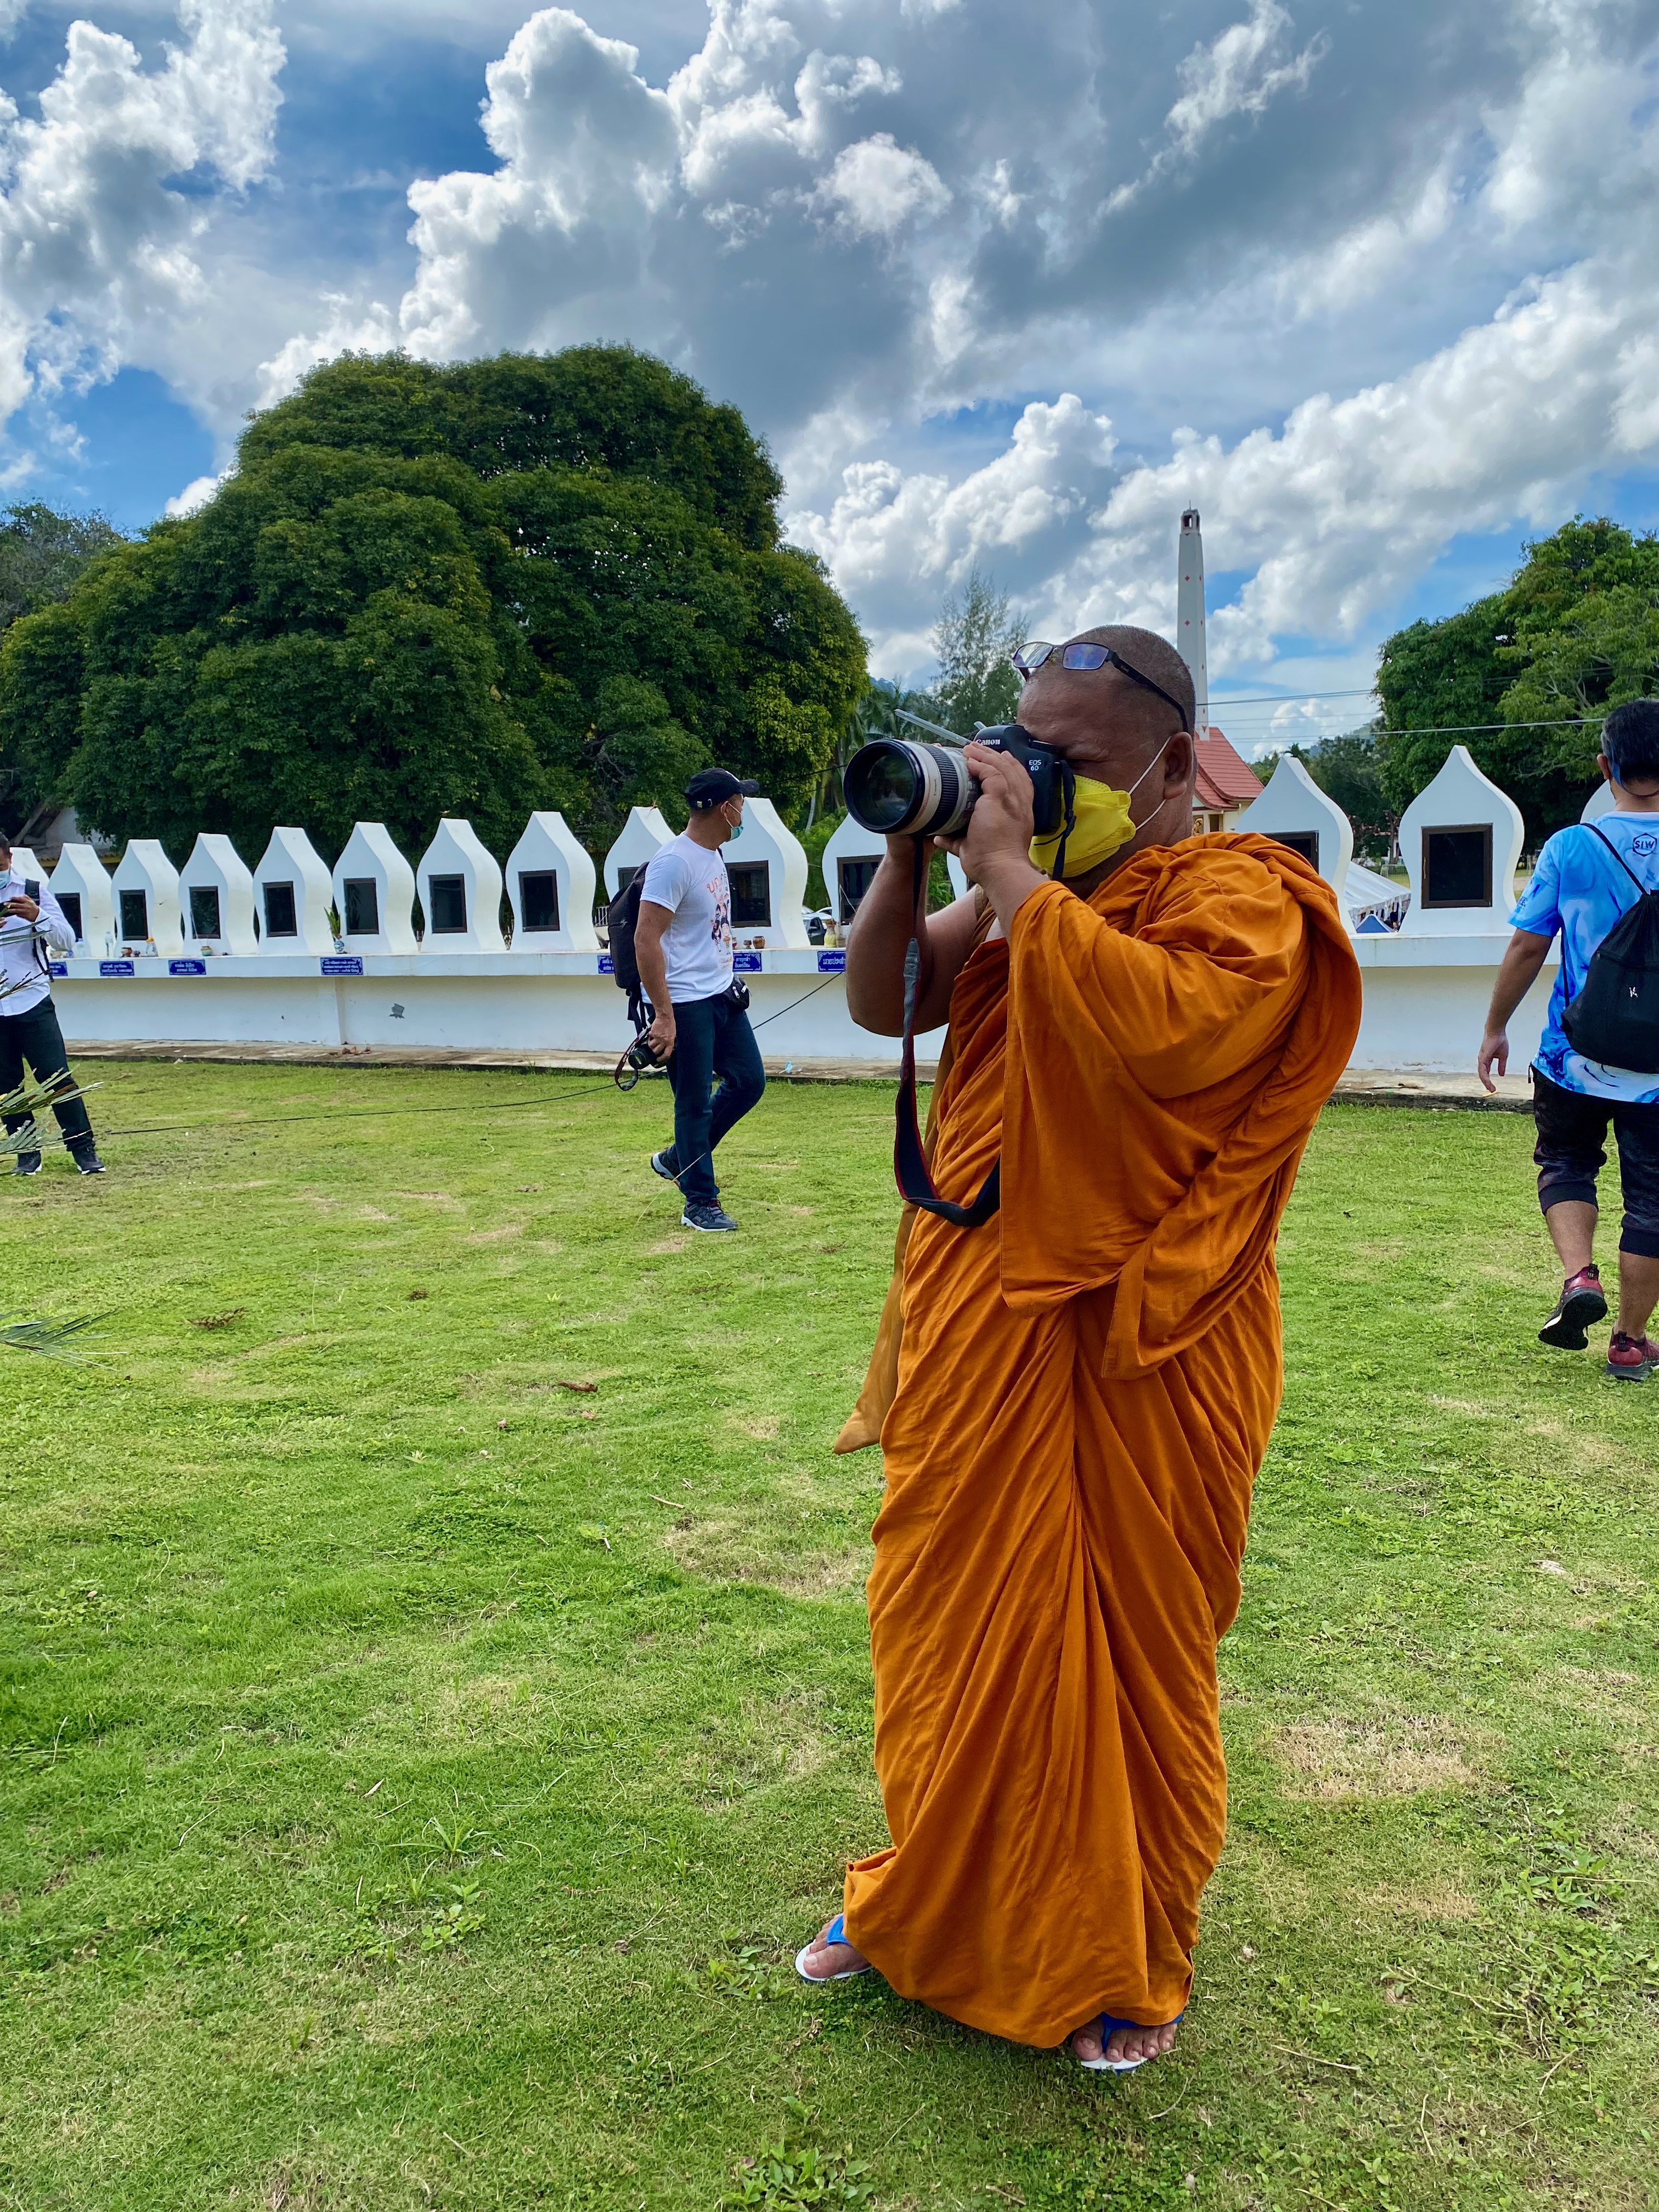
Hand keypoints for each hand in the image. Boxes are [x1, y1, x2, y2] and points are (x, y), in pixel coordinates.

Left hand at [4, 894, 38, 922]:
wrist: (37, 915)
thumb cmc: (33, 907)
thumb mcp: (31, 901)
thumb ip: (26, 897)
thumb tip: (19, 895)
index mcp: (28, 901)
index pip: (20, 898)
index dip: (14, 898)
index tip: (10, 898)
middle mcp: (26, 906)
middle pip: (16, 904)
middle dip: (10, 904)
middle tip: (5, 904)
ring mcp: (24, 911)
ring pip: (16, 910)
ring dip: (10, 910)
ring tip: (7, 909)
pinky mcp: (24, 915)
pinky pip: (18, 914)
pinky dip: (14, 913)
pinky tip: (11, 912)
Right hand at [647, 1007, 676, 1060]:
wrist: (665, 1017)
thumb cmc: (670, 1024)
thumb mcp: (672, 1034)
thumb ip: (669, 1041)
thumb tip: (666, 1046)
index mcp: (670, 1042)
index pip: (667, 1053)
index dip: (662, 1058)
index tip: (658, 1059)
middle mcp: (664, 1041)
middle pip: (656, 1051)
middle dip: (654, 1051)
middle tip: (653, 1048)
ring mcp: (658, 1037)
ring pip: (651, 1046)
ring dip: (650, 1044)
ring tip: (651, 1040)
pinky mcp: (653, 1034)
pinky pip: (649, 1038)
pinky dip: (649, 1036)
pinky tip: (651, 1033)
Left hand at [938, 742, 1044, 926]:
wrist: (1001, 871)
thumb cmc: (991, 865)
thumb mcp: (973, 848)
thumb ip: (957, 840)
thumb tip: (939, 839)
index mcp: (1020, 815)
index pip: (1021, 784)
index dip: (1011, 769)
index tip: (1001, 760)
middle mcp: (1021, 805)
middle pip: (1014, 771)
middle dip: (997, 757)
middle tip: (981, 749)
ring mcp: (1013, 801)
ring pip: (1003, 768)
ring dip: (986, 756)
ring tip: (971, 749)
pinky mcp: (1001, 800)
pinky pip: (992, 774)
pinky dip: (981, 765)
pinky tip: (969, 761)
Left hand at [1477, 1028, 1508, 1093]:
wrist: (1497, 1032)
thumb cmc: (1499, 1041)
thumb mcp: (1503, 1056)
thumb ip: (1501, 1066)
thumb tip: (1501, 1074)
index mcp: (1487, 1060)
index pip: (1486, 1072)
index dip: (1489, 1080)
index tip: (1493, 1087)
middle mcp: (1482, 1061)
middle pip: (1483, 1075)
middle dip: (1487, 1083)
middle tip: (1491, 1090)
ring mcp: (1481, 1059)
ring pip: (1482, 1074)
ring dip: (1486, 1082)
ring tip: (1491, 1089)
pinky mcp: (1482, 1058)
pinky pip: (1483, 1070)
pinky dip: (1485, 1077)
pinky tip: (1488, 1082)